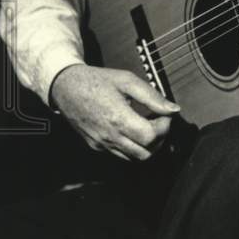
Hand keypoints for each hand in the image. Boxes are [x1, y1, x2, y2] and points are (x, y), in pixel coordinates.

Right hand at [50, 64, 179, 160]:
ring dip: (148, 145)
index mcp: (118, 118)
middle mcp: (110, 136)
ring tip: (147, 126)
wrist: (66, 87)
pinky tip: (133, 130)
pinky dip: (133, 147)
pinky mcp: (97, 146)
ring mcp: (102, 144)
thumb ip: (152, 96)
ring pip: (135, 158)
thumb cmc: (96, 81)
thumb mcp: (127, 80)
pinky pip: (122, 155)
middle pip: (147, 152)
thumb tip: (172, 108)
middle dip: (159, 138)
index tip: (164, 114)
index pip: (151, 136)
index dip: (164, 126)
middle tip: (159, 121)